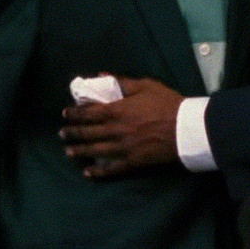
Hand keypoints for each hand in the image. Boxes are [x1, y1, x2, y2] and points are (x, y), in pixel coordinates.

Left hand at [61, 77, 184, 177]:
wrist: (187, 128)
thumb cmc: (168, 104)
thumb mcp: (146, 86)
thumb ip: (122, 82)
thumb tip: (102, 75)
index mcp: (117, 110)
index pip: (89, 113)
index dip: (75, 114)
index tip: (65, 114)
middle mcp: (116, 130)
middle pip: (88, 132)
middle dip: (73, 132)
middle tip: (62, 133)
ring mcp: (123, 148)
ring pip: (95, 150)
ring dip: (80, 151)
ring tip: (69, 151)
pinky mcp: (133, 162)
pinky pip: (112, 169)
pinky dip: (98, 172)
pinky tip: (88, 172)